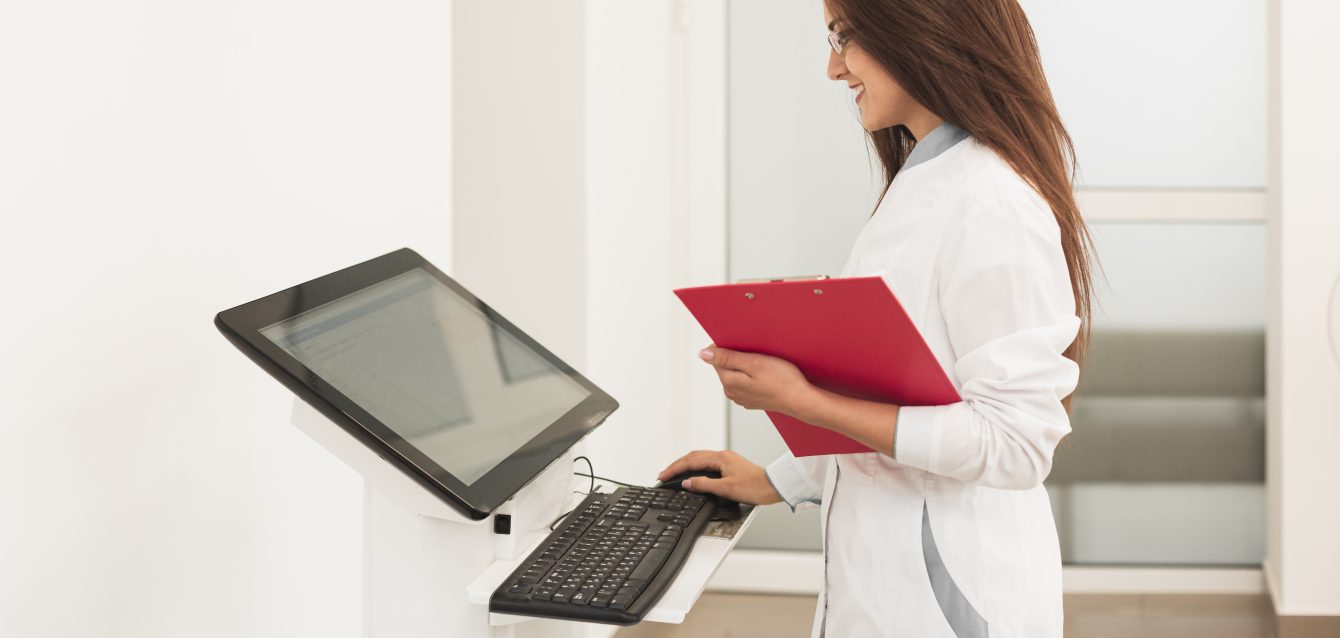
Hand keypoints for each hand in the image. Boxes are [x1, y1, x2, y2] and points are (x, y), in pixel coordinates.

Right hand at [657, 450, 782, 505]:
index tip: (663, 476)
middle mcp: (722, 455)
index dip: (675, 469)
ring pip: (699, 459)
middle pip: (693, 457)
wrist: (773, 487)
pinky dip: (695, 467)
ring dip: (685, 465)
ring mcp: (726, 459)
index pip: (690, 461)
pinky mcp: (730, 465)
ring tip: (674, 473)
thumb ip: (704, 484)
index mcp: (720, 458)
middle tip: (664, 474)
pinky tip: (693, 473)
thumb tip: (687, 482)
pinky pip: (707, 462)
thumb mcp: (726, 489)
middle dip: (677, 465)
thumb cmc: (754, 487)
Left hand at [699, 344, 813, 418]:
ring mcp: (742, 398)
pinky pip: (747, 382)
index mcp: (729, 382)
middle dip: (738, 357)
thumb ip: (727, 358)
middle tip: (758, 355)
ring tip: (764, 365)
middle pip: (726, 366)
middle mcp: (732, 392)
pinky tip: (767, 375)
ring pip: (737, 374)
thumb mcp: (754, 363)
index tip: (746, 347)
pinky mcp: (752, 399)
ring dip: (746, 366)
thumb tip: (703, 354)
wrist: (801, 400)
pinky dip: (753, 375)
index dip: (729, 347)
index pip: (716, 358)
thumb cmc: (782, 380)